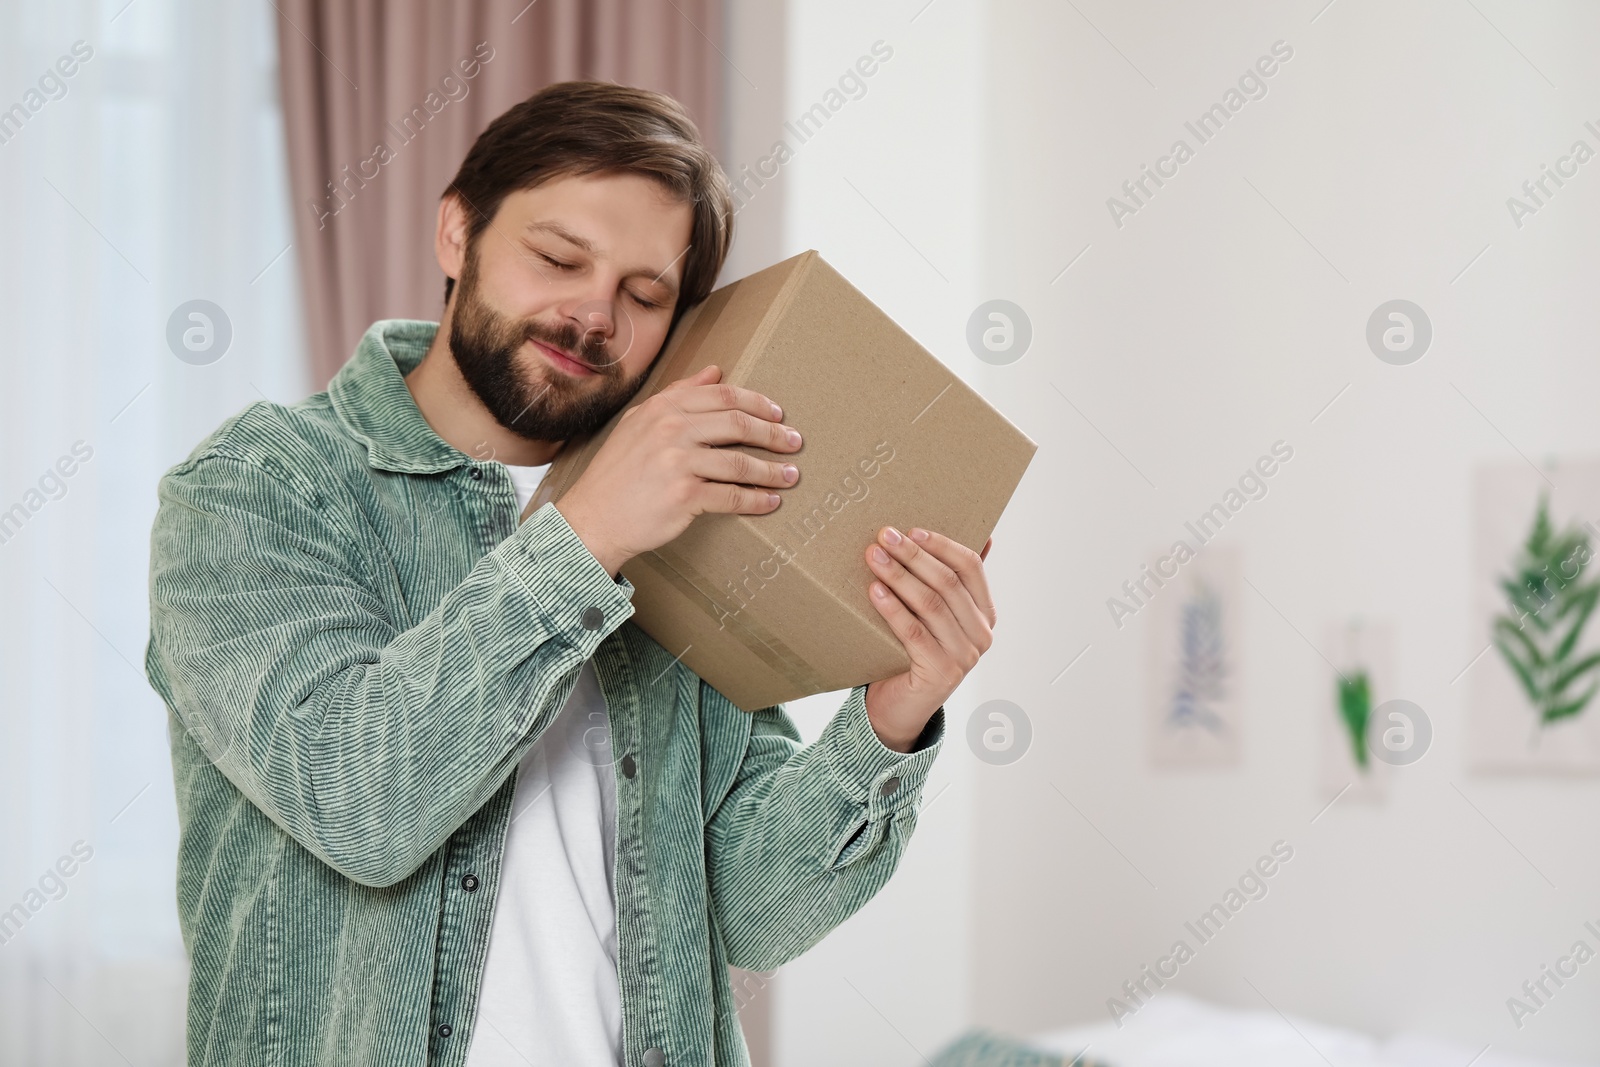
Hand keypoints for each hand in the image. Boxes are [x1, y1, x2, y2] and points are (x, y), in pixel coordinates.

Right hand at [554, 365, 802, 575]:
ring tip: (790, 475)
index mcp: (664, 408)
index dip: (758, 403)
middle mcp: (671, 430)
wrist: (593, 517)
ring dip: (772, 471)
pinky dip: (757, 500)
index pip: (724, 396)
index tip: (778, 415)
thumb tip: (715, 371)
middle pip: (739, 424)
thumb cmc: (619, 472)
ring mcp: (678, 463)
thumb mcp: (641, 421)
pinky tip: (770, 502)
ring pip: (740, 463)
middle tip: (795, 442)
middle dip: (774, 434)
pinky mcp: (684, 496)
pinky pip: (732, 496)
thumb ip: (679, 393)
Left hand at [863, 529, 995, 751]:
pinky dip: (892, 608)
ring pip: (931, 604)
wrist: (900, 706)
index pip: (970, 568)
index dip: (941, 545)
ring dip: (899, 576)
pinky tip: (874, 591)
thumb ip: (953, 583)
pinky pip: (914, 632)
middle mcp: (981, 635)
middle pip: (948, 583)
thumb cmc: (914, 652)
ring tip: (874, 557)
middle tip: (885, 537)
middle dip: (913, 556)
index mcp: (984, 614)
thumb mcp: (935, 616)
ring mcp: (964, 656)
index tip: (912, 530)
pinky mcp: (940, 673)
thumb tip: (981, 536)